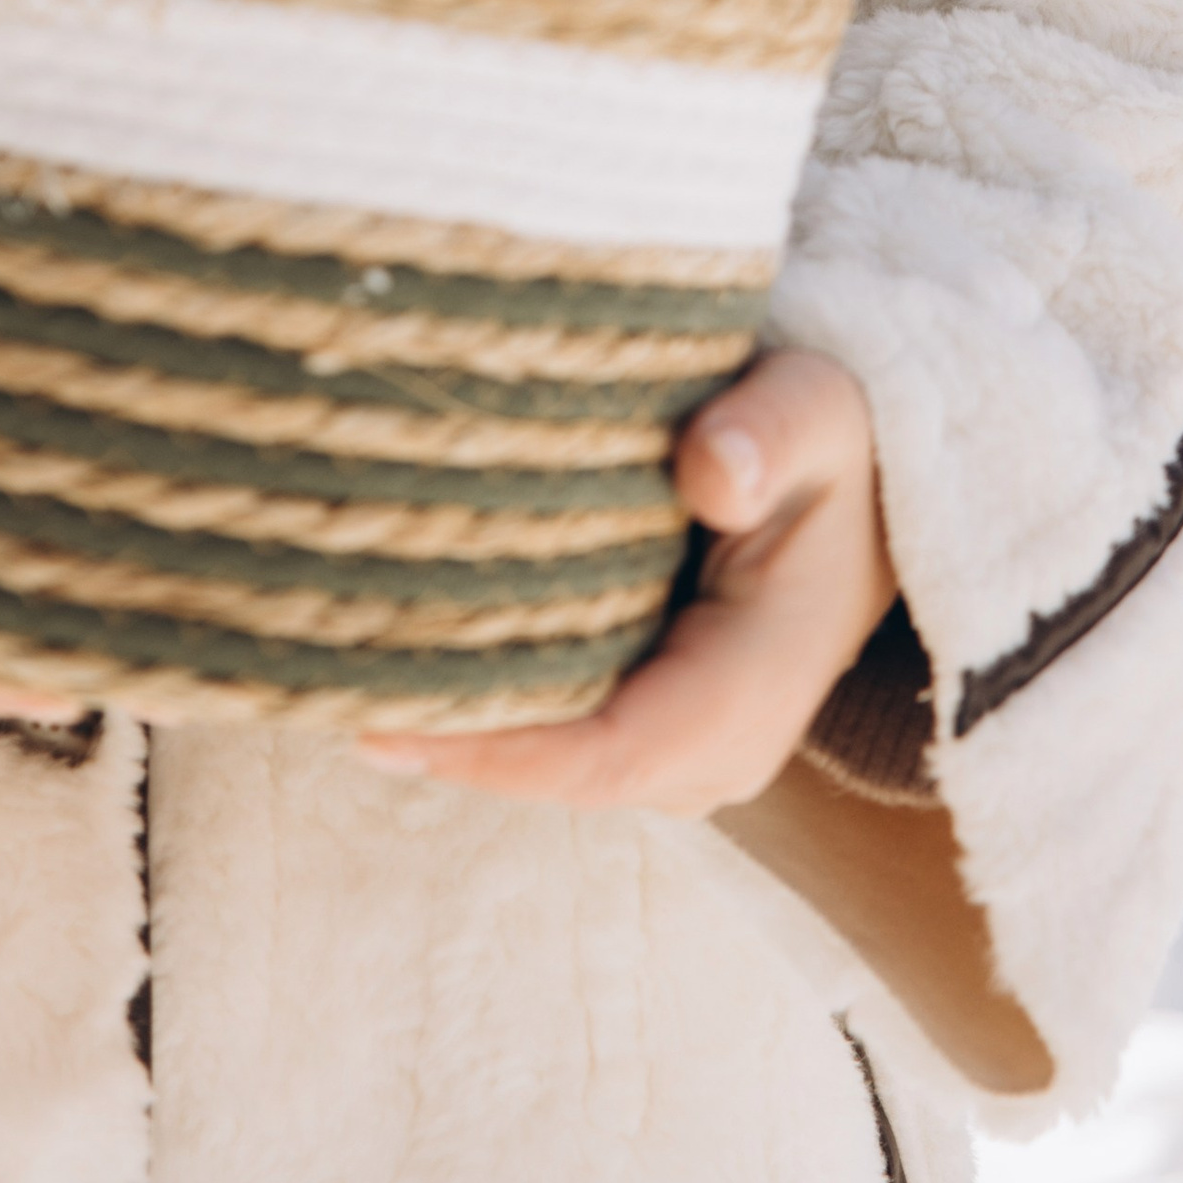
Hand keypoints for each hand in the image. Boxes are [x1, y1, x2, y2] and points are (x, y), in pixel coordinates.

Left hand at [359, 346, 891, 815]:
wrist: (868, 480)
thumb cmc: (834, 438)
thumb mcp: (820, 409)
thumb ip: (770, 431)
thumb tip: (708, 474)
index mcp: (758, 687)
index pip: (609, 754)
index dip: (494, 750)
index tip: (380, 719)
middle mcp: (716, 747)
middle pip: (559, 773)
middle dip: (447, 742)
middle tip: (314, 685)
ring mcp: (682, 748)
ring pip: (548, 763)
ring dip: (453, 729)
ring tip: (329, 674)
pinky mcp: (651, 722)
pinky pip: (555, 737)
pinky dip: (479, 706)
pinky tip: (390, 661)